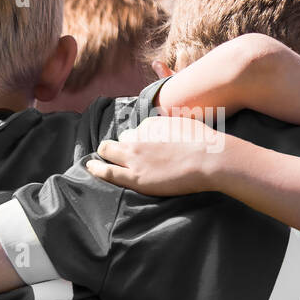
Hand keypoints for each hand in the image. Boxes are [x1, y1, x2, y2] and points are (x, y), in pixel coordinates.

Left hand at [87, 115, 233, 195]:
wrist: (209, 158)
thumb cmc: (205, 143)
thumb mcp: (185, 126)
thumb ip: (171, 128)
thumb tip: (171, 132)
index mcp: (151, 124)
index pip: (138, 131)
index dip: (140, 140)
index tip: (143, 147)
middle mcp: (138, 137)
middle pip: (120, 139)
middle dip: (118, 145)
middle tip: (118, 154)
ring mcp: (134, 156)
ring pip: (108, 151)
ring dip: (105, 154)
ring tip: (99, 161)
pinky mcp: (134, 176)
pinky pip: (106, 171)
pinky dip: (96, 168)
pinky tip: (90, 168)